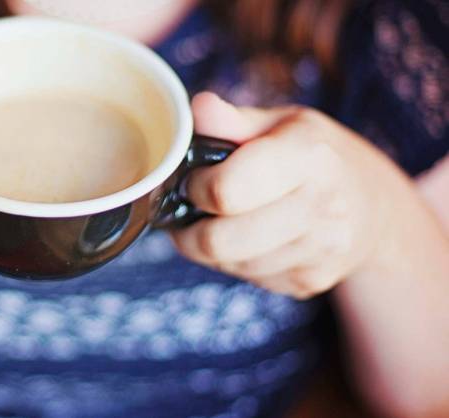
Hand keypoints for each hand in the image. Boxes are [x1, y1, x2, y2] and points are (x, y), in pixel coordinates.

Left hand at [172, 92, 403, 298]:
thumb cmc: (314, 155)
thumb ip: (232, 120)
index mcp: (309, 155)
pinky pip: (247, 277)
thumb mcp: (281, 124)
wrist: (375, 207)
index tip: (195, 179)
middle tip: (190, 210)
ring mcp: (319, 250)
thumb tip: (198, 107)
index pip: (225, 190)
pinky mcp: (310, 280)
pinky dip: (234, 262)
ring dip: (209, 247)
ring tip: (219, 221)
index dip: (195, 187)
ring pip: (228, 264)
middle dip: (189, 228)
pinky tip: (247, 238)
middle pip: (218, 240)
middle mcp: (320, 206)